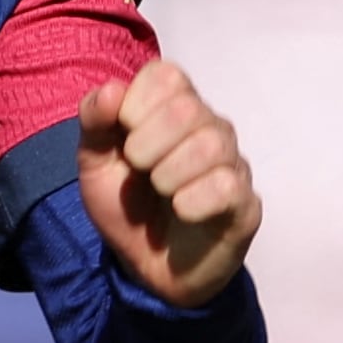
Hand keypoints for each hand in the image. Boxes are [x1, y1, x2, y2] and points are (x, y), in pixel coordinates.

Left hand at [78, 56, 259, 309]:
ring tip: (163, 194)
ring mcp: (233, 163)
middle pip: (187, 108)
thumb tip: (112, 90)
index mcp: (175, 106)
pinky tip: (183, 212)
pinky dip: (192, 202)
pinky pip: (227, 186)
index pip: (166, 74)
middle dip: (147, 145)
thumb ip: (96, 121)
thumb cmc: (128, 206)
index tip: (124, 139)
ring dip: (168, 175)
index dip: (136, 104)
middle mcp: (211, 127)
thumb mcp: (96, 163)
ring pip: (211, 145)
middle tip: (140, 172)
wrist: (147, 268)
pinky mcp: (246, 203)